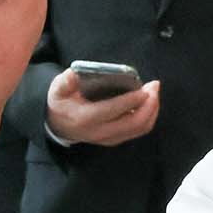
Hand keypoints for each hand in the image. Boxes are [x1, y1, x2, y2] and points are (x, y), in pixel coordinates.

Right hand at [46, 71, 160, 146]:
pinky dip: (149, 116)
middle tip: (154, 86)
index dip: (130, 101)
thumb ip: (65, 82)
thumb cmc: (61, 103)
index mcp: (85, 118)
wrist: (59, 125)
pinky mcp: (116, 138)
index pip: (112, 111)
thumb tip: (74, 73)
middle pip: (132, 123)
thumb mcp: (57, 90)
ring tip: (155, 91)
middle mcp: (100, 132)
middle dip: (149, 105)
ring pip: (139, 129)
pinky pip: (139, 130)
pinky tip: (151, 102)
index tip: (144, 89)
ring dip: (152, 110)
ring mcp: (109, 138)